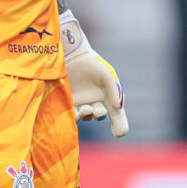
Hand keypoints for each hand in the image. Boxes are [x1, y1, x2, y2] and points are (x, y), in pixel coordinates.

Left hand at [59, 11, 128, 136]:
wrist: (71, 54)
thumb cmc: (92, 63)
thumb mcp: (106, 76)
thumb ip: (114, 92)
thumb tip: (118, 108)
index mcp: (107, 96)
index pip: (116, 114)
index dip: (119, 124)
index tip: (118, 133)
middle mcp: (95, 101)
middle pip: (100, 115)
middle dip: (99, 115)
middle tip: (98, 111)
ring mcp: (81, 101)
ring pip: (85, 115)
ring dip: (87, 115)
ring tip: (85, 108)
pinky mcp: (68, 101)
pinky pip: (72, 113)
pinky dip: (75, 116)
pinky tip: (77, 112)